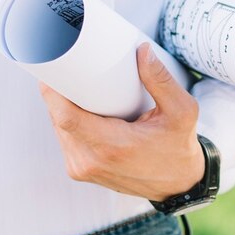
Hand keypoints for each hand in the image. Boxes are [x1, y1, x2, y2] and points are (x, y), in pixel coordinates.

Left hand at [39, 44, 204, 200]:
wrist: (177, 184)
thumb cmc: (178, 147)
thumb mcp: (181, 111)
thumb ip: (161, 80)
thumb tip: (143, 50)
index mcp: (112, 147)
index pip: (66, 117)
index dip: (53, 91)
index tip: (54, 66)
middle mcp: (91, 161)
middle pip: (58, 117)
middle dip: (59, 90)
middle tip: (69, 65)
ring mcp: (82, 169)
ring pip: (58, 127)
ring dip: (62, 104)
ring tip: (75, 82)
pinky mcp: (80, 171)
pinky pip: (64, 138)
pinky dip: (68, 120)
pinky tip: (79, 105)